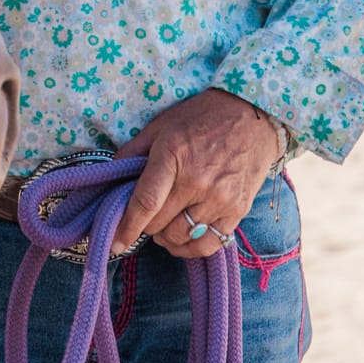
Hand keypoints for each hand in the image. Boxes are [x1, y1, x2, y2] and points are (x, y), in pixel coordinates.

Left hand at [109, 89, 282, 259]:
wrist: (254, 115)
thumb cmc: (203, 117)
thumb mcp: (162, 125)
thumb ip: (133, 151)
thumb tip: (109, 177)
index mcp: (173, 155)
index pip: (145, 203)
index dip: (126, 226)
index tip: (115, 242)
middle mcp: (197, 181)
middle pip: (159, 224)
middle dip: (146, 226)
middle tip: (147, 217)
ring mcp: (220, 198)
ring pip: (180, 237)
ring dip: (166, 237)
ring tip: (165, 224)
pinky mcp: (238, 211)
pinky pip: (208, 245)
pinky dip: (190, 247)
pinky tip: (184, 236)